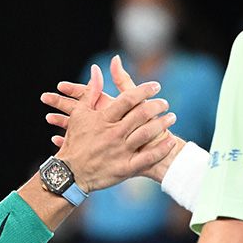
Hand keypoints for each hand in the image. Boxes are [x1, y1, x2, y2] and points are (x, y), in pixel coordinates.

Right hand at [54, 62, 175, 191]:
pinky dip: (162, 149)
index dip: (144, 90)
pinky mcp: (125, 168)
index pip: (128, 99)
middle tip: (165, 102)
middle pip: (142, 114)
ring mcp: (120, 151)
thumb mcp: (80, 113)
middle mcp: (114, 133)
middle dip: (157, 105)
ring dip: (162, 123)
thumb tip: (96, 69)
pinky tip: (171, 141)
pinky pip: (148, 157)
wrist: (71, 173)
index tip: (155, 86)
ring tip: (171, 117)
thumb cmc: (76, 141)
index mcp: (103, 118)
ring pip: (147, 133)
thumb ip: (91, 91)